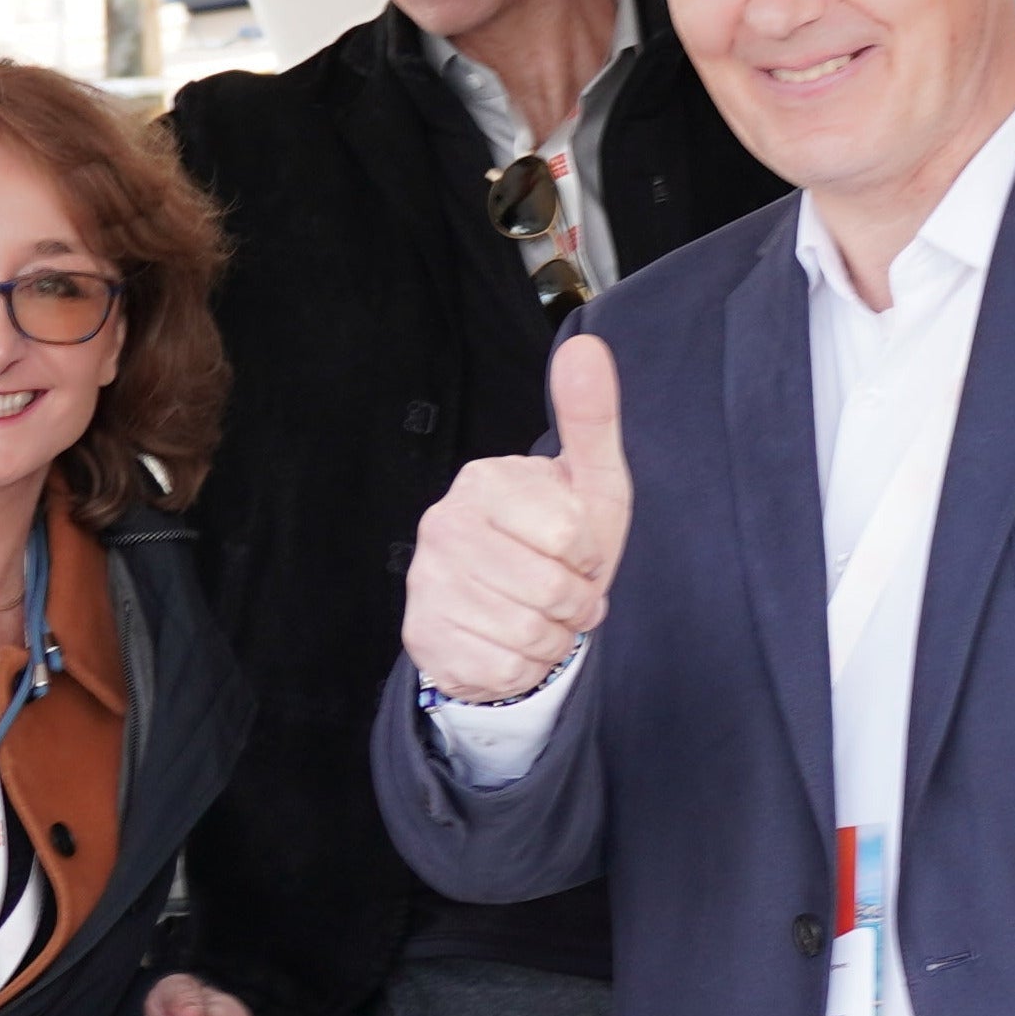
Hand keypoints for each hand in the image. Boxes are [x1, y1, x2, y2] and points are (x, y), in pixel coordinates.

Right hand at [403, 337, 631, 702]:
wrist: (509, 607)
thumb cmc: (559, 540)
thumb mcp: (589, 480)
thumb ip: (591, 417)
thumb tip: (586, 346)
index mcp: (484, 482)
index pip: (569, 533)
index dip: (589, 555)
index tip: (577, 551)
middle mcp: (442, 526)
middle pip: (551, 589)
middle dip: (576, 603)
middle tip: (565, 592)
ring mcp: (426, 584)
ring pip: (528, 634)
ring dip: (554, 636)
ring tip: (543, 616)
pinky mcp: (423, 638)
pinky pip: (502, 669)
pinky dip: (525, 666)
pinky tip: (514, 642)